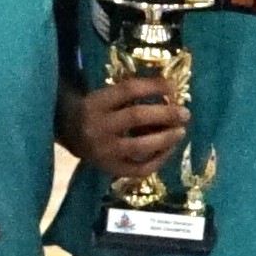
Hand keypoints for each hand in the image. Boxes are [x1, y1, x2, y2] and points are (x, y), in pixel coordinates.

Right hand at [71, 63, 188, 171]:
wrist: (70, 134)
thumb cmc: (96, 109)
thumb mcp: (105, 95)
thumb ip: (130, 94)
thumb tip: (170, 90)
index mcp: (96, 103)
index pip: (128, 90)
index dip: (153, 86)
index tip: (173, 86)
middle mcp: (98, 126)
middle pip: (136, 117)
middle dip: (165, 114)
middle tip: (185, 113)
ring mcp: (104, 151)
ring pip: (140, 145)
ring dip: (166, 138)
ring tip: (181, 131)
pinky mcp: (110, 169)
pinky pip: (139, 168)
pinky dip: (158, 160)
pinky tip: (169, 149)